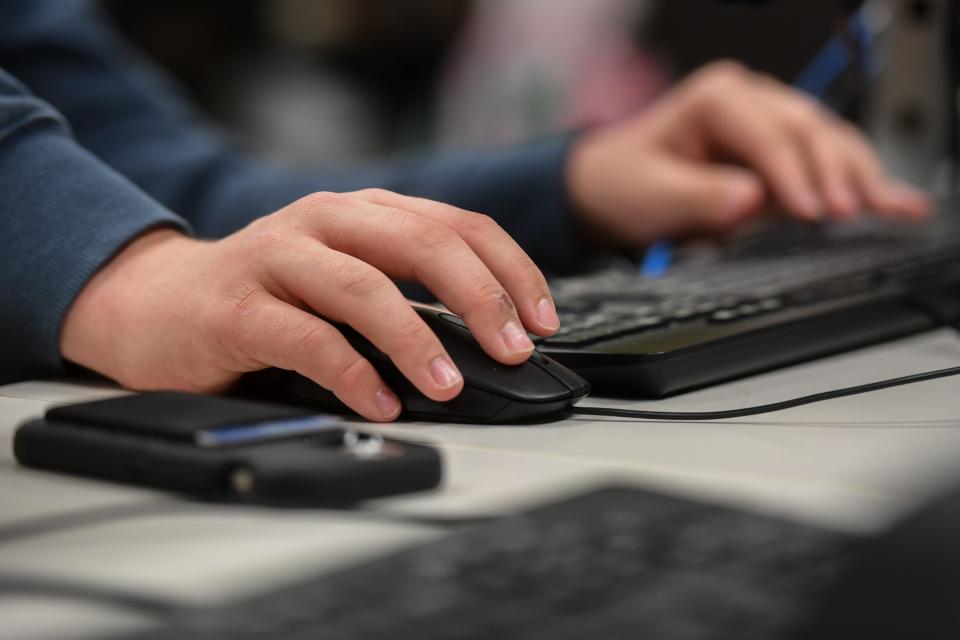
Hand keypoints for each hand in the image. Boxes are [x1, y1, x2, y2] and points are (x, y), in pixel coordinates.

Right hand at [60, 190, 560, 421]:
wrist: (154, 304)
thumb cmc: (263, 295)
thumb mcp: (344, 277)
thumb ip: (404, 290)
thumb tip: (488, 340)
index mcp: (362, 211)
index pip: (457, 225)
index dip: (509, 270)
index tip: (542, 319)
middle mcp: (323, 221)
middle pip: (421, 243)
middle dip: (480, 297)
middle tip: (513, 348)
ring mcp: (276, 259)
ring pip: (364, 287)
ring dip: (417, 338)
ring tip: (450, 382)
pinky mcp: (235, 307)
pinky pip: (305, 338)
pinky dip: (351, 373)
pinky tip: (380, 402)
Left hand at [567, 61, 931, 245]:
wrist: (613, 186)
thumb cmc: (626, 183)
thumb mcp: (653, 196)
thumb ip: (700, 198)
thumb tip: (750, 199)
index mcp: (717, 99)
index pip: (769, 134)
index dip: (794, 174)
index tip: (812, 211)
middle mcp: (751, 100)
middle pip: (809, 130)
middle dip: (835, 172)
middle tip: (850, 213)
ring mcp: (771, 122)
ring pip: (829, 141)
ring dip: (860, 175)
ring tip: (888, 209)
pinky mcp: (783, 150)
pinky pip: (828, 160)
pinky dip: (859, 181)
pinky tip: (894, 201)